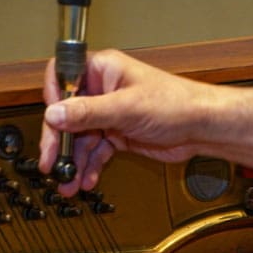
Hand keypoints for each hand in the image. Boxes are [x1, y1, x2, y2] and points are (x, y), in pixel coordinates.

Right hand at [40, 50, 225, 195]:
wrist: (201, 127)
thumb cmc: (176, 104)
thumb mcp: (126, 108)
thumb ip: (88, 112)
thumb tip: (55, 113)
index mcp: (102, 70)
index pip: (62, 77)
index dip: (52, 99)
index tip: (50, 122)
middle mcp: (102, 90)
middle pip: (67, 114)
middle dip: (60, 142)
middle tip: (53, 163)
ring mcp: (110, 113)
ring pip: (81, 138)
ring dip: (74, 161)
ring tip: (68, 182)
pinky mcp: (118, 134)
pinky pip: (96, 151)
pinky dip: (90, 165)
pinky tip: (86, 178)